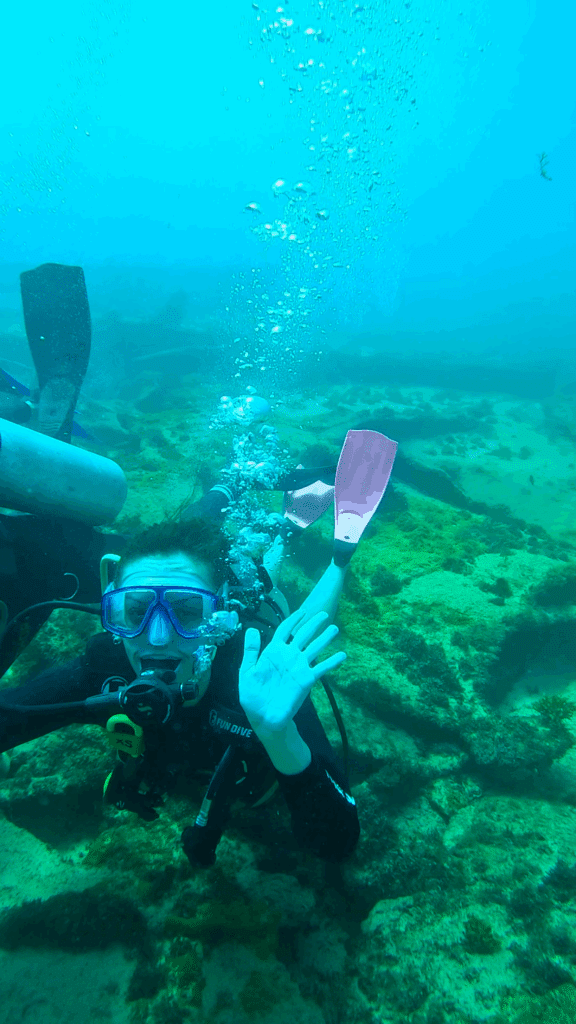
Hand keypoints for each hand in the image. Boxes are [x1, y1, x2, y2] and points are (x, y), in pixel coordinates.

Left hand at [239, 608, 345, 735]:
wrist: (263, 718)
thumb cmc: (253, 696)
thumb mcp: (247, 672)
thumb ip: (251, 651)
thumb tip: (252, 629)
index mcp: (273, 652)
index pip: (285, 630)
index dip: (293, 619)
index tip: (302, 611)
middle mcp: (288, 656)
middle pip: (302, 635)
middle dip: (313, 624)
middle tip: (324, 613)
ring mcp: (299, 667)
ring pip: (314, 648)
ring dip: (324, 638)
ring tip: (334, 628)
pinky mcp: (306, 680)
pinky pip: (321, 668)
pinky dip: (332, 662)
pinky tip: (342, 655)